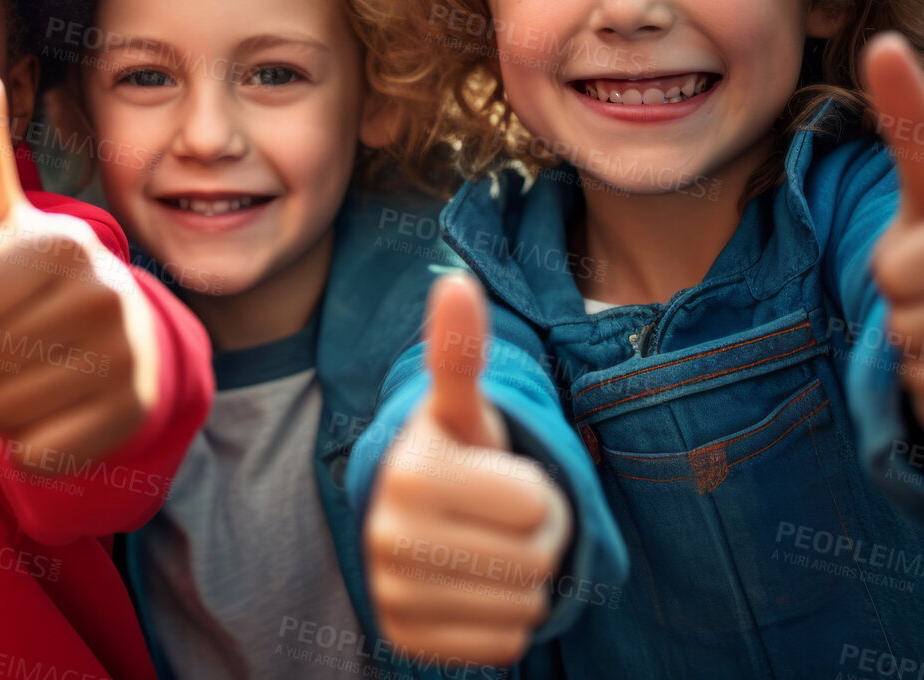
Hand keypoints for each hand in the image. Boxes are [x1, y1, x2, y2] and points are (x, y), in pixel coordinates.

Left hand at [0, 72, 160, 470]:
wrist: (116, 343)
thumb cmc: (38, 279)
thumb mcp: (1, 222)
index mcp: (64, 245)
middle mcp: (104, 298)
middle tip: (15, 336)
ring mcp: (122, 362)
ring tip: (34, 368)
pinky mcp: (125, 418)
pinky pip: (30, 450)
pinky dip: (28, 440)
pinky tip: (56, 406)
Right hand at [364, 272, 570, 665]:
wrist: (417, 520)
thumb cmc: (459, 456)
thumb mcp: (465, 407)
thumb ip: (461, 350)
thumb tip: (455, 281)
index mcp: (407, 473)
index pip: (536, 505)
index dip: (537, 490)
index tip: (498, 477)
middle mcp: (386, 536)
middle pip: (534, 559)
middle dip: (536, 538)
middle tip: (498, 518)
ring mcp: (392, 595)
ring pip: (523, 606)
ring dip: (524, 581)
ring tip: (487, 548)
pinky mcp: (406, 640)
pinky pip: (504, 645)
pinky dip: (503, 623)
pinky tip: (473, 591)